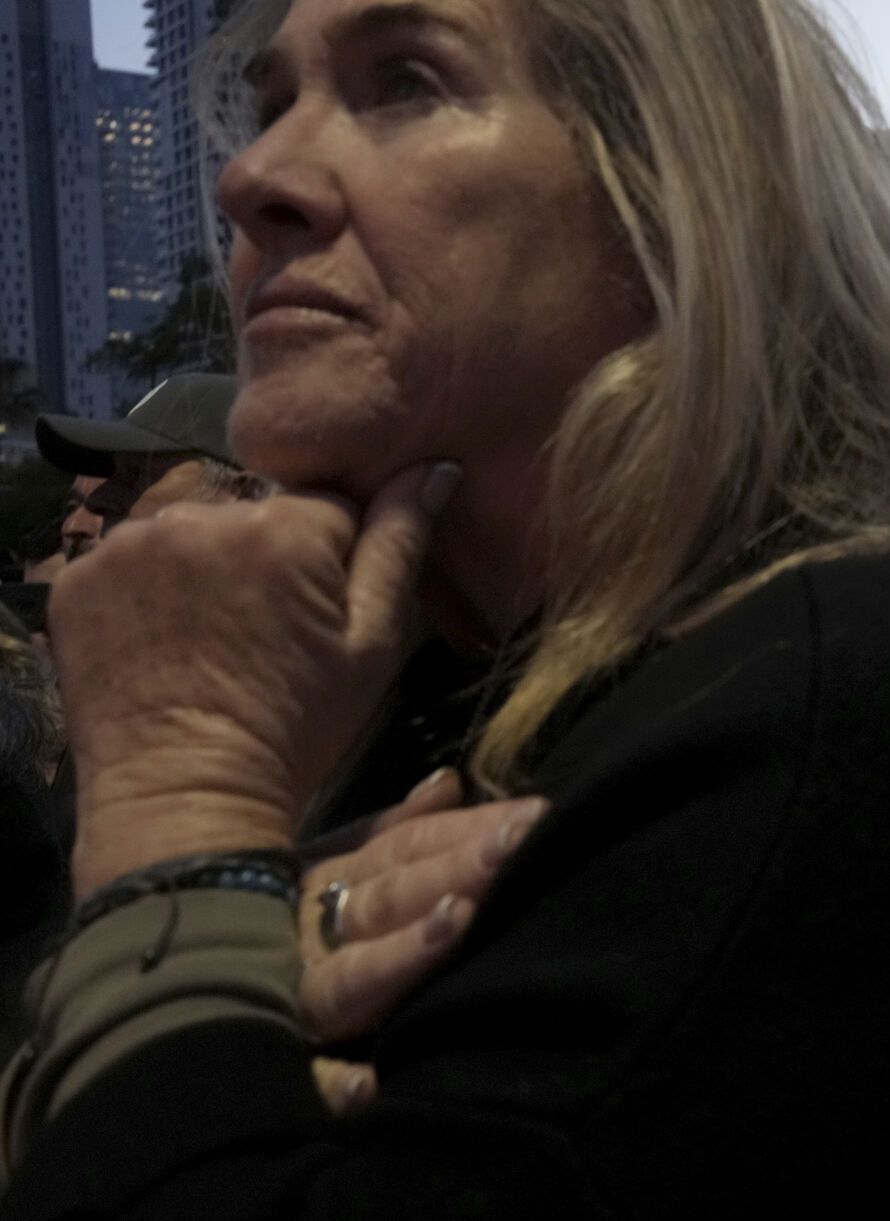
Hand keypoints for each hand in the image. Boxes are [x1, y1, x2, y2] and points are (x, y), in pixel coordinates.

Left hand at [53, 462, 459, 894]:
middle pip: (257, 515)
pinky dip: (150, 589)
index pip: (332, 504)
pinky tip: (166, 640)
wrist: (183, 797)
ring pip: (194, 533)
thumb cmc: (296, 728)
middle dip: (268, 558)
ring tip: (213, 638)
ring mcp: (129, 545)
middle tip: (267, 634)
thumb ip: (401, 545)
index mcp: (284, 529)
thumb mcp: (373, 644)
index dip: (336, 558)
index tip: (321, 615)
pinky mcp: (79, 577)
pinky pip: (133, 559)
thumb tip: (436, 467)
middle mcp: (200, 516)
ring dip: (207, 568)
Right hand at [298, 768, 548, 1113]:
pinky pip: (302, 1078)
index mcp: (332, 881)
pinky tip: (370, 1085)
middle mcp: (313, 932)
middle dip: (455, 870)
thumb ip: (392, 829)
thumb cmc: (280, 915)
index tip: (531, 816)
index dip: (465, 831)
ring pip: (352, 976)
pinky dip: (331, 1084)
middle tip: (520, 842)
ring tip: (459, 923)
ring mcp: (292, 997)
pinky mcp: (276, 1061)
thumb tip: (448, 782)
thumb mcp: (330, 862)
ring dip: (403, 953)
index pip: (406, 849)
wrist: (168, 961)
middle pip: (391, 898)